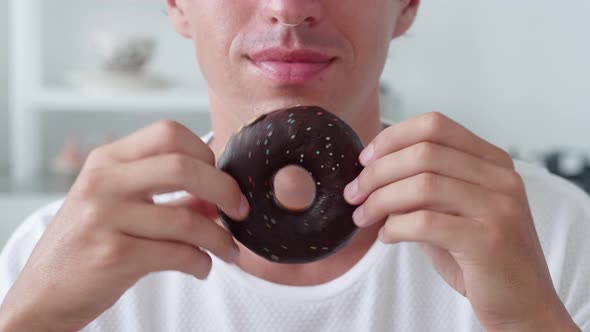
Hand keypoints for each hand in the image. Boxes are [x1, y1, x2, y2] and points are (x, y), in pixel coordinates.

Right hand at [0, 121, 248, 331]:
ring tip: (228, 251)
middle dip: (225, 189)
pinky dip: (201, 262)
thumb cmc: (90, 244)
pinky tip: (202, 267)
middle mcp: (103, 181)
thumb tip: (222, 193)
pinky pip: (178, 254)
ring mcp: (104, 217)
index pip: (169, 132)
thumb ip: (171, 195)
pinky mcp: (112, 255)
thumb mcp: (120, 206)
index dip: (205, 152)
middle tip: (240, 210)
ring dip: (220, 238)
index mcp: (108, 160)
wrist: (44, 293)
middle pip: (184, 166)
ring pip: (187, 219)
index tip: (220, 178)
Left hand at [343, 113, 579, 330]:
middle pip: (423, 152)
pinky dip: (395, 227)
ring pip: (422, 184)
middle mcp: (500, 177)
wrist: (523, 305)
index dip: (392, 138)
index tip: (365, 159)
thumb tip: (371, 172)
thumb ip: (423, 187)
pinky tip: (387, 236)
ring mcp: (499, 207)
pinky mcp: (489, 240)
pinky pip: (425, 222)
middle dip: (377, 172)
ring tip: (363, 216)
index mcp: (492, 161)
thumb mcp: (453, 211)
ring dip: (380, 199)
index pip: (435, 125)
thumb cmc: (481, 258)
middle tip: (354, 192)